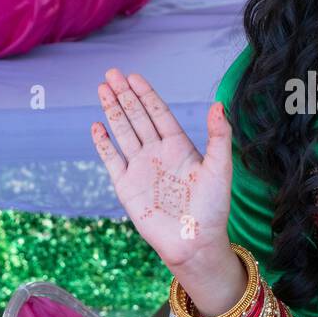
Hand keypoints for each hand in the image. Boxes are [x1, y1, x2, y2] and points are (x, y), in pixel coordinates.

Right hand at [92, 69, 231, 270]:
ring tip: (102, 89)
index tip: (134, 76)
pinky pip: (112, 160)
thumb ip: (219, 136)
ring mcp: (140, 169)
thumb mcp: (220, 168)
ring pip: (123, 132)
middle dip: (124, 95)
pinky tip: (96, 126)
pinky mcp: (126, 187)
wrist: (194, 243)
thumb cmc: (213, 208)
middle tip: (111, 73)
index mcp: (180, 146)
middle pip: (137, 117)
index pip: (159, 113)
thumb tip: (218, 104)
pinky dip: (103, 143)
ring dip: (112, 111)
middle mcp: (158, 153)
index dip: (146, 94)